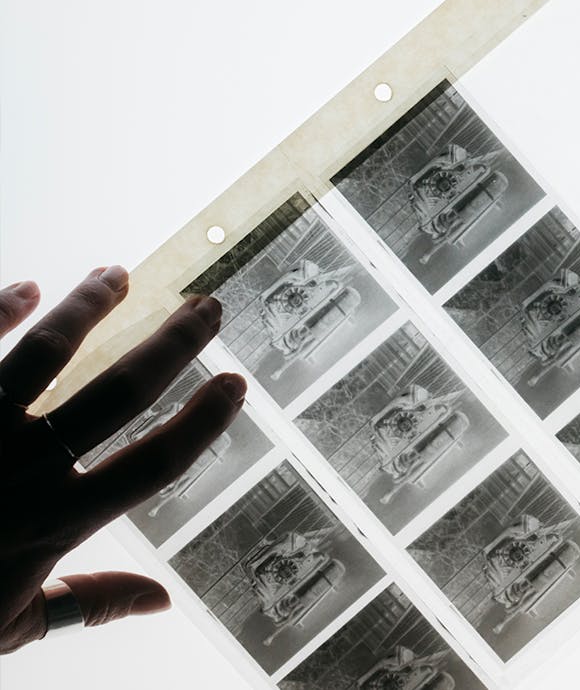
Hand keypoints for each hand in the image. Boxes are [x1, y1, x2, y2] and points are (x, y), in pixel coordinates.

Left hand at [0, 267, 245, 652]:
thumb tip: (160, 601)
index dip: (203, 421)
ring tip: (118, 276)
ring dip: (89, 310)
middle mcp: (25, 470)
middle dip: (173, 346)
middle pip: (117, 395)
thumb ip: (88, 604)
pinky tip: (27, 287)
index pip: (154, 464)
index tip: (235, 384)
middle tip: (207, 307)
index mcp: (57, 521)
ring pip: (44, 356)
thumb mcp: (13, 625)